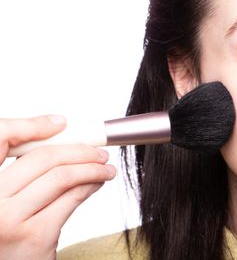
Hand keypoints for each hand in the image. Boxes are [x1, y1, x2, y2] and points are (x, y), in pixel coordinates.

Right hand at [0, 115, 115, 259]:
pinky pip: (71, 199)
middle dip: (78, 148)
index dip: (32, 126)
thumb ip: (21, 174)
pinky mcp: (35, 236)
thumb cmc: (8, 234)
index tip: (62, 124)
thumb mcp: (5, 200)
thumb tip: (61, 141)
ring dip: (92, 167)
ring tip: (105, 167)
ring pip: (62, 177)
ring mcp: (9, 220)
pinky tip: (97, 183)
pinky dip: (91, 185)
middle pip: (41, 158)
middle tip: (97, 150)